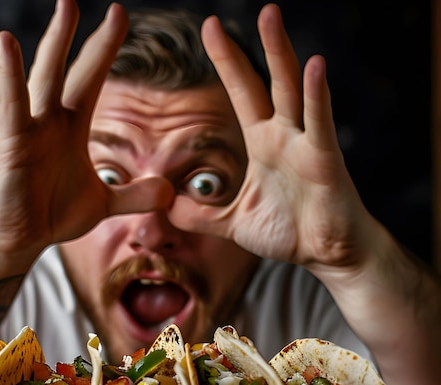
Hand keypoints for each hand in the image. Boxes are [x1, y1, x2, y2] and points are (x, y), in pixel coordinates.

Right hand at [0, 0, 170, 264]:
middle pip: (68, 70)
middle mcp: (51, 123)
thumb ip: (135, 196)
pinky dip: (10, 77)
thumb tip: (169, 191)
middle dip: (79, 35)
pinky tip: (7, 44)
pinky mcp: (12, 146)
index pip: (91, 80)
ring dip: (54, 44)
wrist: (20, 240)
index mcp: (71, 130)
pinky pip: (12, 107)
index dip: (105, 49)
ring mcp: (30, 131)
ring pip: (43, 79)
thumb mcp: (103, 205)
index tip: (120, 16)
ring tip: (65, 8)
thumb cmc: (52, 215)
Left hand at [169, 3, 376, 273]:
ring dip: (281, 54)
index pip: (242, 95)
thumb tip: (166, 206)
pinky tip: (315, 67)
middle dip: (246, 48)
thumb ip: (200, 215)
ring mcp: (306, 144)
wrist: (326, 253)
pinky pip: (320, 124)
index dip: (227, 63)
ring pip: (292, 91)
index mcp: (263, 145)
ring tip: (269, 17)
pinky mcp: (325, 161)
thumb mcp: (232, 224)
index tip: (208, 30)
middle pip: (263, 82)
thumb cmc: (288, 232)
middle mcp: (284, 136)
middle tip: (225, 15)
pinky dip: (317, 97)